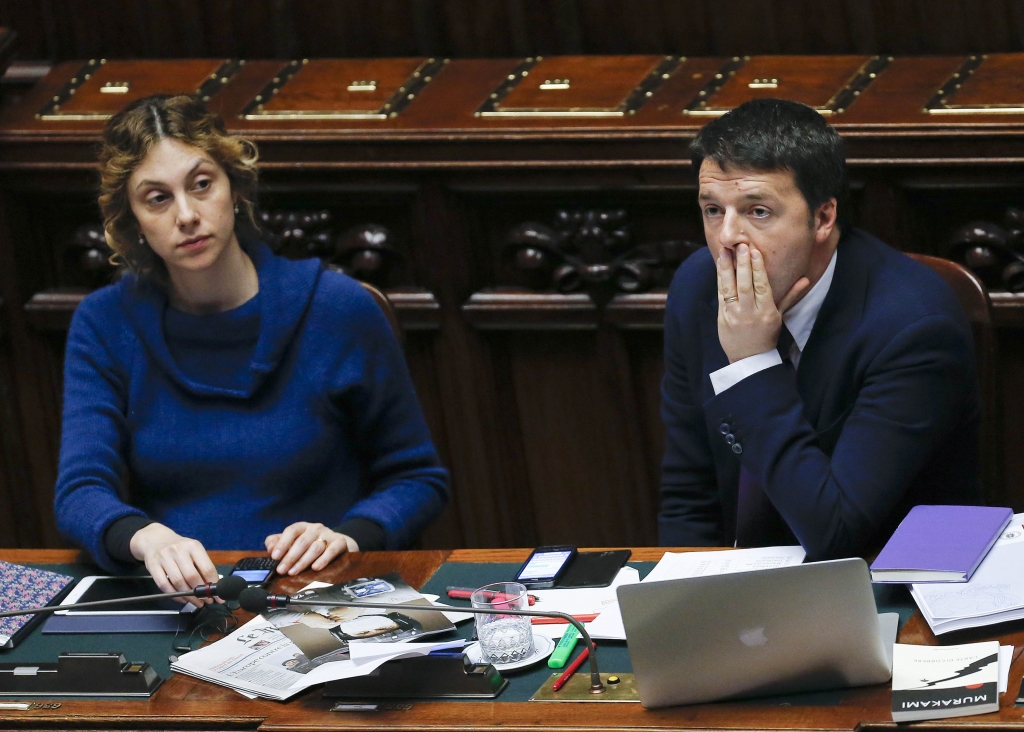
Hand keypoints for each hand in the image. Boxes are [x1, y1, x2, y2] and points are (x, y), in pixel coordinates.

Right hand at [129, 523, 219, 604]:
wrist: (156, 539)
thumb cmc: (179, 548)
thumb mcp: (194, 551)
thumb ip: (203, 566)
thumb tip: (214, 586)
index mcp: (193, 546)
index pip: (207, 568)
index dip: (212, 585)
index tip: (217, 595)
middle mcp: (179, 550)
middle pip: (192, 577)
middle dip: (200, 593)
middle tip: (205, 601)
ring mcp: (164, 558)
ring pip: (178, 583)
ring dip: (188, 596)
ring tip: (195, 602)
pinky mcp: (152, 566)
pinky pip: (164, 585)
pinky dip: (174, 595)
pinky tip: (181, 598)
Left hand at [265, 523, 357, 575]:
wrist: (338, 544)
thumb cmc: (311, 545)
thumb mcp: (294, 542)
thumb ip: (279, 543)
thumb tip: (270, 548)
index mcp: (303, 527)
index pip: (292, 531)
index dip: (282, 543)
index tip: (274, 556)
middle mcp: (316, 528)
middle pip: (302, 541)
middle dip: (290, 557)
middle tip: (281, 570)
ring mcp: (329, 535)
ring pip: (315, 547)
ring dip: (303, 561)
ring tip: (293, 572)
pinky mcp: (340, 542)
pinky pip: (332, 550)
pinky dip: (324, 559)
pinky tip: (316, 568)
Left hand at [716, 243, 808, 362]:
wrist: (749, 359)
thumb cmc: (766, 335)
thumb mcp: (779, 316)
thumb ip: (790, 296)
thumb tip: (806, 280)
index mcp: (766, 312)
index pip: (762, 286)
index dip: (758, 268)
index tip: (755, 251)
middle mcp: (750, 313)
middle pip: (745, 284)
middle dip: (742, 264)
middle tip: (740, 246)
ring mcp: (734, 315)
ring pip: (730, 288)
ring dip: (726, 268)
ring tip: (725, 251)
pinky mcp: (722, 318)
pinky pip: (721, 295)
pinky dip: (720, 279)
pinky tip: (720, 266)